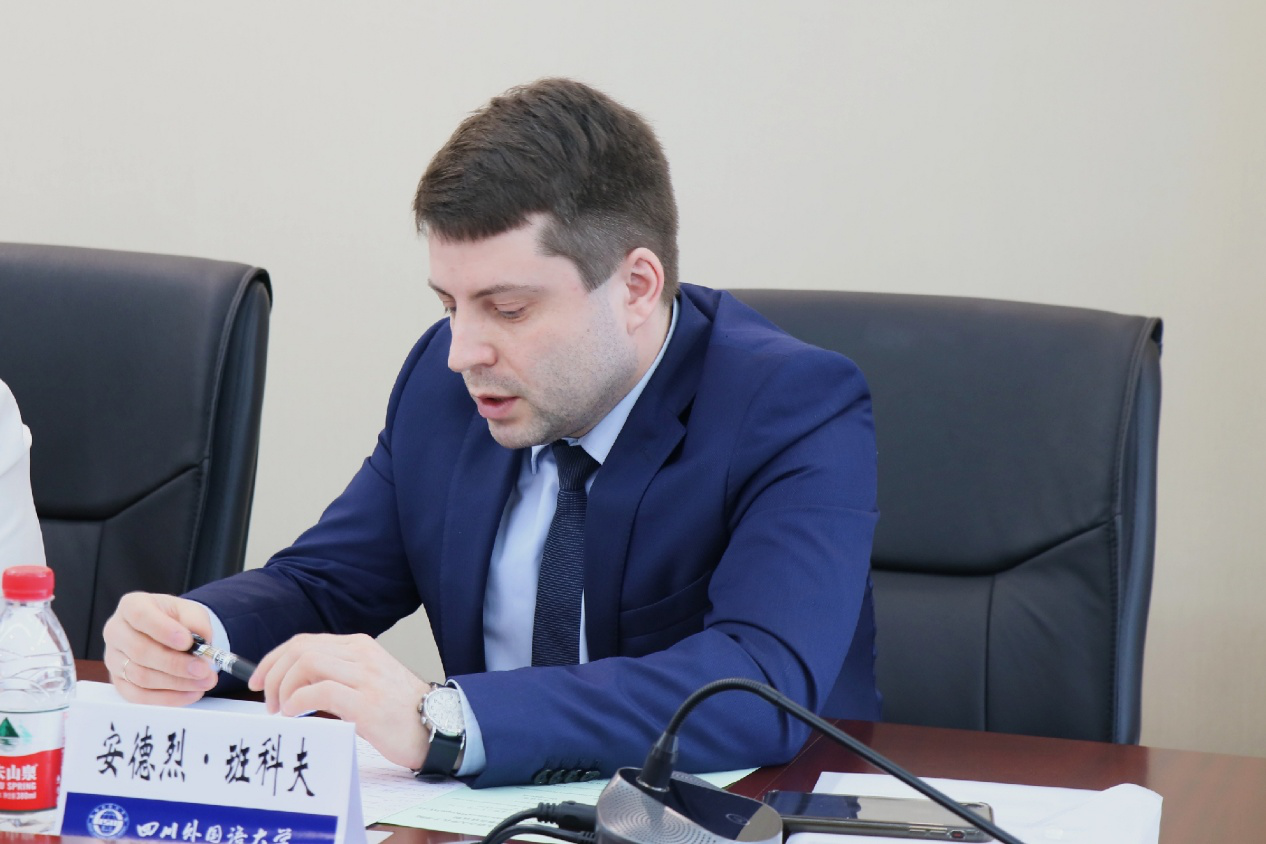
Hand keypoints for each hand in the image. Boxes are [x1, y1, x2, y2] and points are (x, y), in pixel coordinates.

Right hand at [102, 592, 218, 705]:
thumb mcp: (191, 611)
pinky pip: (139, 696)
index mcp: (132, 605)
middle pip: (140, 651)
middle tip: (203, 669)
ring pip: (141, 676)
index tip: (187, 642)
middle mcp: (116, 631)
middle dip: (175, 663)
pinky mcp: (119, 682)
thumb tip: (201, 640)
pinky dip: (168, 697)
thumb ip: (197, 622)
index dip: (163, 630)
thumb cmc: (177, 620)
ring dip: (176, 682)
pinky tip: (191, 693)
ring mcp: (113, 658)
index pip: (140, 616)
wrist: (170, 634)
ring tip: (205, 681)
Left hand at [250, 633, 430, 770]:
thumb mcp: (368, 682)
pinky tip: (296, 715)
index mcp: (361, 647)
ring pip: (306, 663)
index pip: (305, 641)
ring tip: (282, 710)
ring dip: (283, 688)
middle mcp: (362, 655)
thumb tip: (293, 687)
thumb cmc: (401, 713)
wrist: (438, 728)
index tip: (259, 680)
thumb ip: (337, 676)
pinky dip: (298, 702)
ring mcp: (366, 676)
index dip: (274, 659)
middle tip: (268, 700)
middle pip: (301, 648)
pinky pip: (319, 691)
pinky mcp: (366, 702)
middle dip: (273, 673)